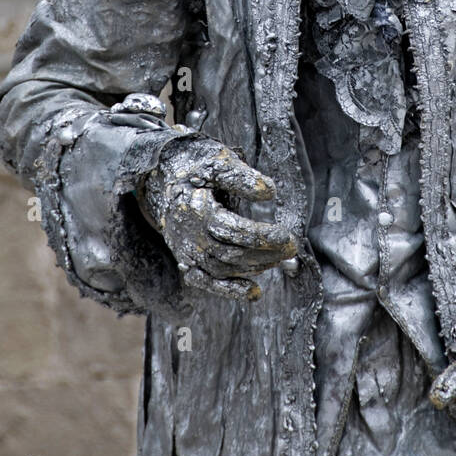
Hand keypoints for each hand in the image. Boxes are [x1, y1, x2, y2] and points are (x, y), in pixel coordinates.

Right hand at [140, 136, 296, 302]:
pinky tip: (255, 292)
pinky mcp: (187, 261)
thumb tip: (270, 192)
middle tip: (292, 246)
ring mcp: (186, 252)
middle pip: (230, 254)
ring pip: (223, 269)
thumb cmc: (197, 168)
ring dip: (254, 268)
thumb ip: (242, 177)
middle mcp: (189, 236)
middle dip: (265, 253)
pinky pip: (206, 282)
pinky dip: (230, 290)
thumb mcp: (218, 164)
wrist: (164, 178)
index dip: (261, 236)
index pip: (232, 230)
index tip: (286, 235)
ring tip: (281, 258)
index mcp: (196, 211)